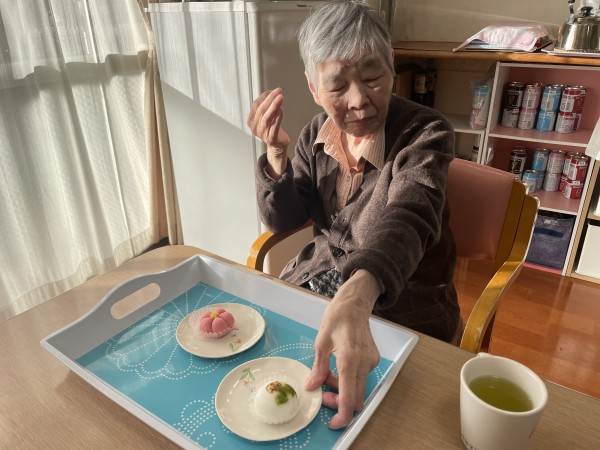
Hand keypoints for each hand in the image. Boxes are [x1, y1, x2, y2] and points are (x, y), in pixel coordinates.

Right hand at [247, 88, 289, 178]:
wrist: (277, 145)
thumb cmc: (271, 128)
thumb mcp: (265, 116)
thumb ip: (265, 106)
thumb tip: (272, 92)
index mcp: (251, 121)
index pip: (255, 105)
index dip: (264, 97)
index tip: (273, 91)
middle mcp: (255, 128)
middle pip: (261, 110)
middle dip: (270, 99)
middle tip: (278, 91)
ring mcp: (262, 134)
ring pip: (266, 118)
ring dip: (274, 106)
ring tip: (281, 97)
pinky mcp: (271, 139)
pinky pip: (274, 127)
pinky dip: (278, 118)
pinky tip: (282, 110)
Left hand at [304, 271, 381, 428]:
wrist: (354, 304)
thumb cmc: (337, 318)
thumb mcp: (321, 342)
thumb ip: (318, 368)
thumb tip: (311, 387)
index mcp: (350, 359)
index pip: (349, 397)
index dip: (342, 415)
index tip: (334, 423)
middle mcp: (364, 363)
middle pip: (356, 398)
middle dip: (340, 403)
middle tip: (323, 394)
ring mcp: (371, 362)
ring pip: (358, 389)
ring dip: (343, 391)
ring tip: (328, 376)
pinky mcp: (373, 360)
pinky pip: (361, 379)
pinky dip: (349, 380)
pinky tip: (338, 368)